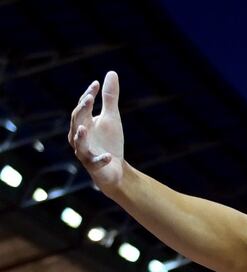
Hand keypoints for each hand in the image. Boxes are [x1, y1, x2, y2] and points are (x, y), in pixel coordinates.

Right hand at [68, 71, 124, 190]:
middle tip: (90, 98)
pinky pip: (95, 162)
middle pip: (77, 121)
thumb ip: (109, 98)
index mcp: (83, 122)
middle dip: (82, 110)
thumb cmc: (109, 141)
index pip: (83, 107)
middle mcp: (79, 136)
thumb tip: (110, 73)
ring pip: (79, 143)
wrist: (114, 168)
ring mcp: (85, 152)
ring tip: (84, 128)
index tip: (96, 85)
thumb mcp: (112, 117)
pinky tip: (108, 156)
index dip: (88, 95)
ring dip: (81, 136)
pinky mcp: (94, 166)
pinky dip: (101, 159)